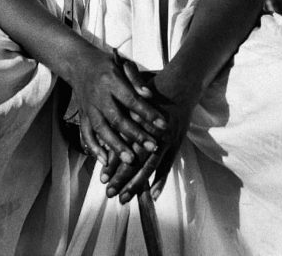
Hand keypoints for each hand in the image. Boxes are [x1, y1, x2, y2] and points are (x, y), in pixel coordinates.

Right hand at [71, 49, 167, 168]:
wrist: (78, 63)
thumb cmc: (107, 64)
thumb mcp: (123, 63)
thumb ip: (136, 79)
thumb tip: (149, 95)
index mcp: (111, 80)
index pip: (132, 100)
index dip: (148, 113)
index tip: (164, 125)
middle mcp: (98, 95)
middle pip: (117, 118)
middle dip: (135, 134)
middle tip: (152, 147)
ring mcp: (89, 107)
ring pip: (101, 129)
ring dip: (116, 146)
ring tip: (131, 160)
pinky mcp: (82, 115)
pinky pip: (86, 133)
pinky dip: (94, 148)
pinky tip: (105, 161)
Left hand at [96, 57, 196, 203]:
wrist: (180, 84)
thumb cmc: (153, 89)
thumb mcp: (132, 97)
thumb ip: (121, 115)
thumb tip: (105, 133)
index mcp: (137, 120)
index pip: (123, 146)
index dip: (112, 163)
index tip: (101, 178)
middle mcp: (151, 131)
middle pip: (135, 159)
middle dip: (121, 178)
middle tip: (109, 193)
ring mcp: (166, 139)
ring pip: (150, 166)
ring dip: (137, 183)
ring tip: (125, 197)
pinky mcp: (176, 143)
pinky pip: (167, 165)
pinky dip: (160, 180)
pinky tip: (152, 195)